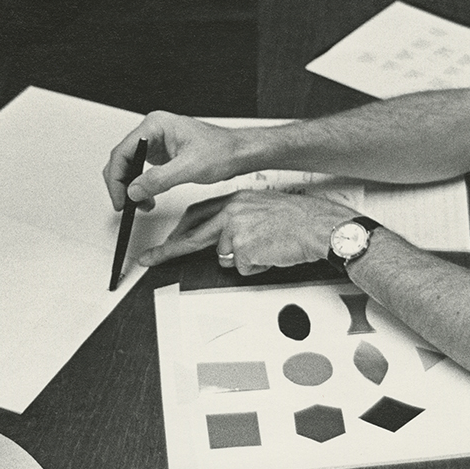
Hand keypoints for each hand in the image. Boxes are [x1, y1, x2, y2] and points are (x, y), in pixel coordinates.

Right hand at [103, 111, 244, 210]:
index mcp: (156, 125)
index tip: (120, 198)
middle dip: (122, 185)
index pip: (123, 151)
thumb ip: (159, 179)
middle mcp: (153, 131)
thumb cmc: (221, 151)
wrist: (238, 153)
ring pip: (130, 166)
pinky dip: (142, 186)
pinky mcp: (162, 154)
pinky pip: (142, 170)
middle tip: (125, 205)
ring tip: (141, 204)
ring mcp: (157, 142)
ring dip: (132, 187)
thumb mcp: (189, 168)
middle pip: (123, 159)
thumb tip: (134, 190)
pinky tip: (147, 198)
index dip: (117, 178)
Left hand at [139, 190, 355, 275]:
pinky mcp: (245, 248)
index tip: (165, 240)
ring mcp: (237, 230)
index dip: (179, 229)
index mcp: (235, 199)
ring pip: (224, 257)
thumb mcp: (262, 209)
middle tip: (149, 260)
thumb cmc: (299, 219)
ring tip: (267, 248)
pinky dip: (258, 268)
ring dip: (244, 260)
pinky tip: (273, 254)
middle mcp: (232, 212)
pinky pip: (244, 269)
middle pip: (192, 236)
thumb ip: (238, 219)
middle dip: (167, 251)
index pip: (196, 214)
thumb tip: (223, 242)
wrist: (320, 226)